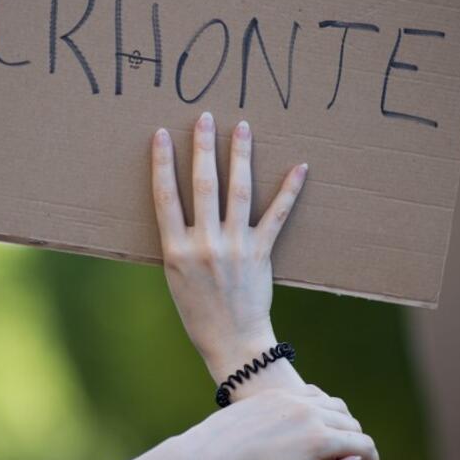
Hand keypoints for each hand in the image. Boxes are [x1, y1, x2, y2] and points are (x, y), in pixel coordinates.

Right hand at [150, 112, 307, 382]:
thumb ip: (178, 240)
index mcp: (176, 250)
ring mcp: (235, 247)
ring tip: (242, 128)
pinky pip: (276, 216)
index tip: (161, 134)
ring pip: (238, 192)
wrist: (232, 342)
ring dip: (240, 156)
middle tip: (205, 117)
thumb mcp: (174, 276)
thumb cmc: (198, 310)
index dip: (162, 162)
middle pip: (203, 185)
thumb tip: (180, 203)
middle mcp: (204, 244)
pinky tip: (298, 167)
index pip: (165, 196)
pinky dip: (289, 190)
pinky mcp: (261, 253)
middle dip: (203, 147)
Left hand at [176, 385, 378, 459]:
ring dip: (343, 422)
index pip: (363, 444)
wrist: (208, 456)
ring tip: (337, 441)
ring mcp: (292, 398)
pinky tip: (315, 421)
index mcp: (318, 439)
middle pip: (351, 422)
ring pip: (334, 404)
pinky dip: (323, 406)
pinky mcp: (276, 394)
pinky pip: (312, 393)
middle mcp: (309, 412)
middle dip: (358, 442)